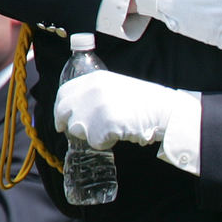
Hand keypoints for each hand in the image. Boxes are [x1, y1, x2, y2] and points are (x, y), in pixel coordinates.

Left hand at [54, 70, 177, 149]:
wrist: (162, 111)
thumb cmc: (144, 101)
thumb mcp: (117, 85)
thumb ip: (96, 92)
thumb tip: (78, 107)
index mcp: (95, 78)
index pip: (64, 92)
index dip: (60, 107)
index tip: (61, 117)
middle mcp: (92, 91)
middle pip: (64, 110)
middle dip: (64, 123)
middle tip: (69, 131)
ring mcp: (96, 109)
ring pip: (76, 129)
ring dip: (88, 133)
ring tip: (108, 129)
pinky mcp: (102, 127)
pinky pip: (93, 142)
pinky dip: (104, 143)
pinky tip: (117, 135)